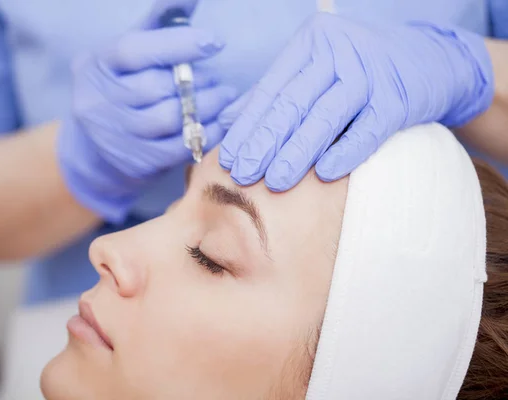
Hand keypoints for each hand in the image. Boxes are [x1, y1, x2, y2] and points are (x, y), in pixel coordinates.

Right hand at [58, 0, 236, 221]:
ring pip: (171, 119)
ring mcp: (115, 136)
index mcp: (97, 66)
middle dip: (198, 81)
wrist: (95, 149)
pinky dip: (205, 133)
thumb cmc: (122, 88)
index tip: (213, 41)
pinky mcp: (135, 163)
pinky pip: (179, 148)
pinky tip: (217, 122)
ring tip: (222, 97)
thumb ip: (158, 24)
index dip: (177, 44)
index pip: (135, 51)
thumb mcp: (131, 54)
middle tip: (218, 79)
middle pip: (158, 87)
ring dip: (207, 107)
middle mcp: (99, 102)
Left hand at [219, 12, 492, 189]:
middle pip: (292, 103)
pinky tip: (324, 175)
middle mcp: (339, 51)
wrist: (432, 61)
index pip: (270, 89)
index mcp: (312, 43)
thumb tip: (226, 121)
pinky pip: (367, 130)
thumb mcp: (316, 71)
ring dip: (296, 153)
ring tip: (274, 182)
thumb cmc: (362, 71)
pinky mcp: (399, 98)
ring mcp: (371, 72)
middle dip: (264, 143)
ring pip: (324, 117)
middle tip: (242, 175)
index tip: (228, 158)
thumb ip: (273, 92)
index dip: (247, 126)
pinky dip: (346, 152)